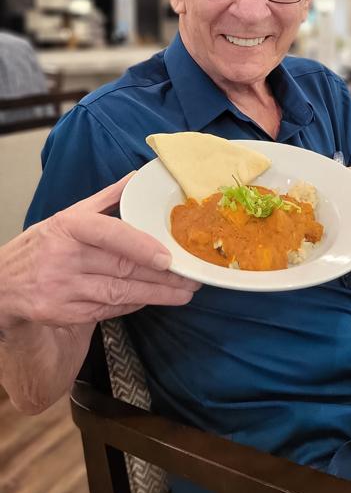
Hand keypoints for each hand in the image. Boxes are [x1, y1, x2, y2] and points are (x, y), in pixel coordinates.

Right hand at [1, 174, 200, 330]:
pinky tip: (152, 299)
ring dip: (155, 294)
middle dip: (161, 275)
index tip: (168, 256)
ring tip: (183, 292)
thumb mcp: (68, 215)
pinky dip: (133, 304)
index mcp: (68, 227)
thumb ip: (106, 199)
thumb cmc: (42, 245)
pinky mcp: (64, 314)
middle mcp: (63, 258)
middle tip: (190, 276)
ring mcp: (62, 289)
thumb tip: (137, 178)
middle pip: (121, 268)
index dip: (140, 246)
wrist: (3, 284)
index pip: (109, 233)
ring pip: (118, 293)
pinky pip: (107, 310)